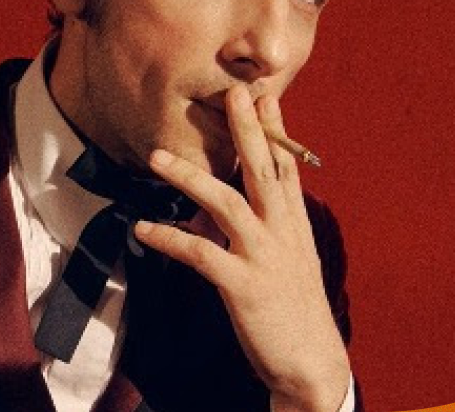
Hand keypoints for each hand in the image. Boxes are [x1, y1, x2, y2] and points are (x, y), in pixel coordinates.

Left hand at [134, 85, 349, 411]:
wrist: (311, 361)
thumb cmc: (292, 308)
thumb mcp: (282, 260)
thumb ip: (252, 229)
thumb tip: (203, 211)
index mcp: (293, 224)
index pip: (286, 167)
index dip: (276, 130)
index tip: (264, 95)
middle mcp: (282, 231)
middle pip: (263, 170)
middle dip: (247, 130)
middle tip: (233, 93)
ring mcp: (264, 256)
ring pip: (227, 204)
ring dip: (191, 178)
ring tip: (157, 157)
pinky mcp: (243, 285)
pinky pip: (201, 254)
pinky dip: (170, 239)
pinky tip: (143, 229)